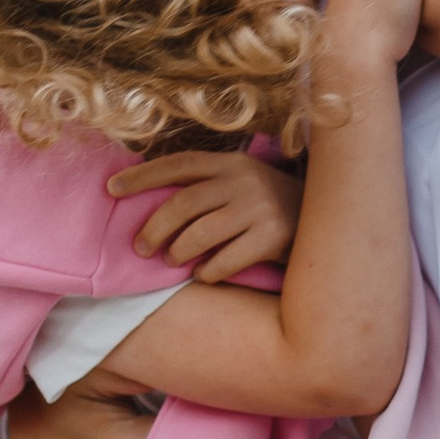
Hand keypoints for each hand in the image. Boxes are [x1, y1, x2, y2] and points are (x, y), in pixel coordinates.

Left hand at [107, 149, 300, 282]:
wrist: (328, 221)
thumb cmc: (269, 207)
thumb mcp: (242, 183)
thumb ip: (207, 186)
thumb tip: (152, 200)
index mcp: (231, 163)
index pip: (178, 165)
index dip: (142, 176)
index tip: (111, 189)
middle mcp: (244, 180)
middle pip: (183, 204)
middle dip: (154, 228)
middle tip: (141, 248)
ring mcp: (260, 208)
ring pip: (200, 234)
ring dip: (179, 252)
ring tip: (173, 261)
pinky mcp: (274, 237)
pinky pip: (225, 260)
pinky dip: (208, 272)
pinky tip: (204, 275)